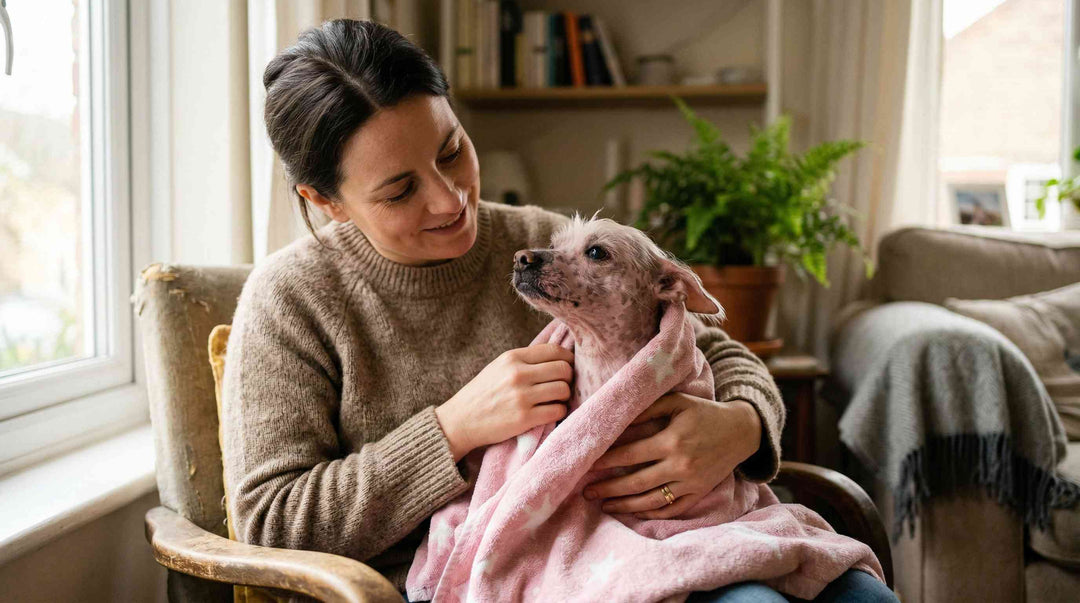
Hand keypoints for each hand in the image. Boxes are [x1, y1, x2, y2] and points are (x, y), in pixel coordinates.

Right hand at [435, 344, 572, 460]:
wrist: (460, 421)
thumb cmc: (482, 393)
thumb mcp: (499, 367)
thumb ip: (524, 360)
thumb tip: (558, 357)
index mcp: (512, 358)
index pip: (554, 350)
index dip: (567, 358)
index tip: (568, 366)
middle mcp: (518, 374)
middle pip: (563, 369)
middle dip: (568, 378)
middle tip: (563, 385)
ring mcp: (521, 396)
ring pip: (563, 390)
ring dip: (564, 396)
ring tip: (556, 399)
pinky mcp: (524, 418)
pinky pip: (558, 410)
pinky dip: (559, 411)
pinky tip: (550, 412)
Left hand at [583, 392, 760, 518]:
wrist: (741, 431)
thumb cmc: (703, 412)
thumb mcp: (676, 402)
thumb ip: (647, 410)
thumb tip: (617, 422)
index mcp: (672, 440)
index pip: (630, 454)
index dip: (607, 461)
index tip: (588, 464)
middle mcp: (681, 465)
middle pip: (636, 482)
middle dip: (608, 488)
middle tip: (586, 491)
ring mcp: (691, 483)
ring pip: (651, 500)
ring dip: (624, 505)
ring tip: (604, 505)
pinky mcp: (698, 493)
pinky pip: (671, 508)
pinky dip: (651, 512)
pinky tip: (633, 512)